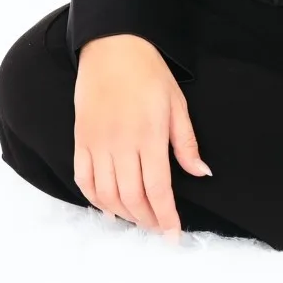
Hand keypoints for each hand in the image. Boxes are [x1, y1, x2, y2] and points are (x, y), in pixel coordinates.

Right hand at [73, 34, 211, 238]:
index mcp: (149, 136)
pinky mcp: (80, 140)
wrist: (112, 47)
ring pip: (107, 194)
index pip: (158, 189)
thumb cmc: (149, 73)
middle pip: (132, 197)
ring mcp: (97, 143)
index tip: (173, 234)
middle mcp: (120, 144)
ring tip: (139, 220)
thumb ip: (186, 143)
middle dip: (148, 220)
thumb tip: (202, 173)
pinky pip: (83, 179)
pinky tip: (109, 208)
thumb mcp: (177, 104)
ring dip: (124, 214)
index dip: (166, 216)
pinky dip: (95, 200)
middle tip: (159, 229)